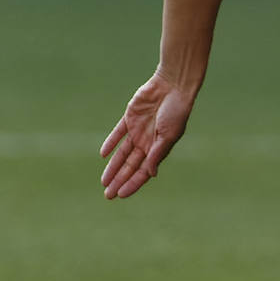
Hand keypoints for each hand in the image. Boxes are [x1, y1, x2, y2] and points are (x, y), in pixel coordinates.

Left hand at [100, 70, 195, 199]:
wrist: (173, 85)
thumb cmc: (176, 110)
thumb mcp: (168, 135)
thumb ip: (157, 153)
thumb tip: (151, 174)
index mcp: (159, 148)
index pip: (143, 171)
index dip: (132, 183)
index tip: (121, 195)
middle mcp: (147, 142)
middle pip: (130, 165)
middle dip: (120, 180)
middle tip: (108, 195)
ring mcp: (138, 130)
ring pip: (122, 153)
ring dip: (113, 167)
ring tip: (104, 181)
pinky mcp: (130, 117)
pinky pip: (118, 133)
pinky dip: (110, 143)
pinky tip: (103, 154)